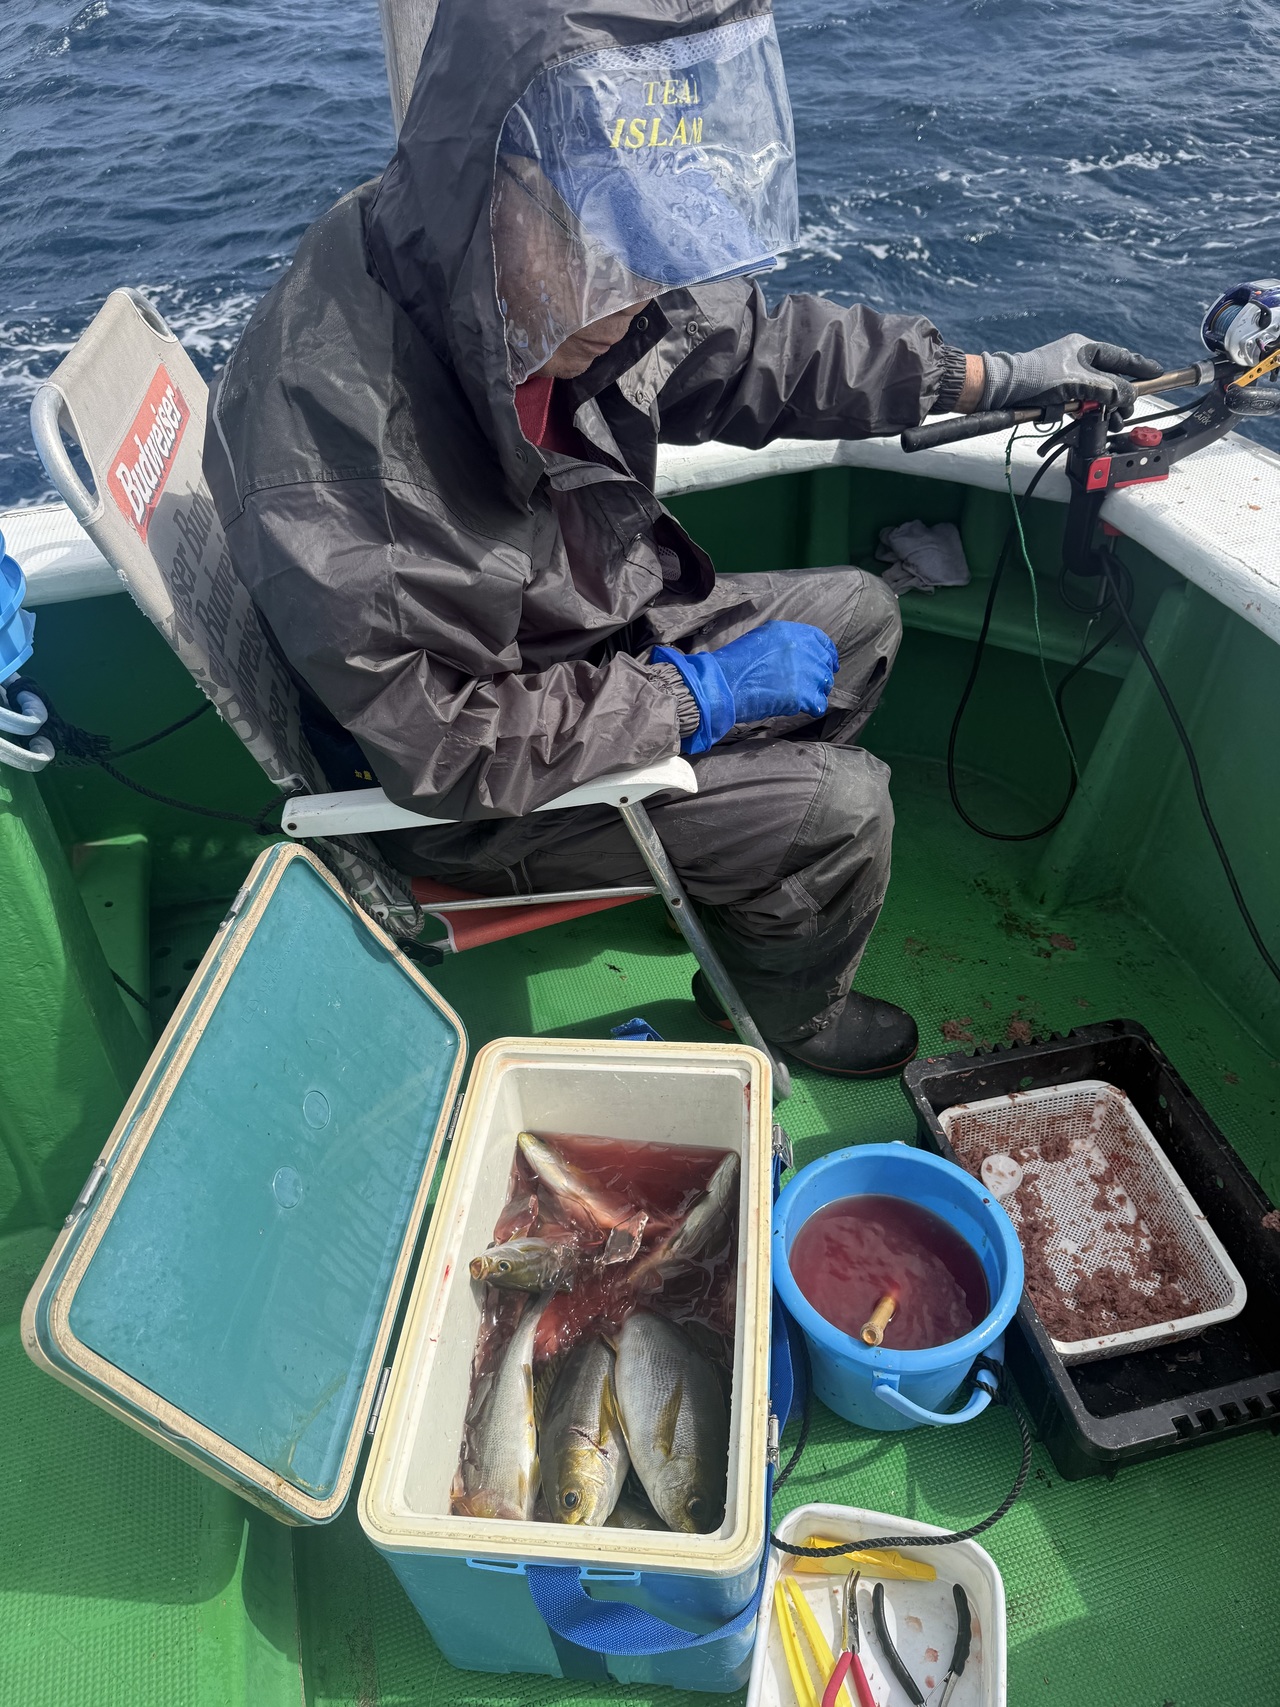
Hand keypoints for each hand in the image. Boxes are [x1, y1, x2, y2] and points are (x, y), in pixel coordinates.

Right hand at [711, 621, 838, 722]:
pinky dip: (814, 707)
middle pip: (825, 664)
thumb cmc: (735, 662)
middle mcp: (804, 649)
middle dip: (820, 675)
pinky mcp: (803, 695)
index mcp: (792, 633)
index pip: (823, 642)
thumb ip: (783, 644)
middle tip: (813, 685)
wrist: (726, 682)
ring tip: (806, 698)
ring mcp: (806, 672)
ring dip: (817, 691)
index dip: (827, 655)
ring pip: (825, 683)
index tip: (828, 663)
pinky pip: (819, 704)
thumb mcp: (761, 639)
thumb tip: (794, 655)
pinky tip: (805, 709)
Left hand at [981, 334, 1164, 417]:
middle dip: (1121, 396)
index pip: (1120, 357)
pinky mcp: (1057, 394)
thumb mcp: (1080, 383)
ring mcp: (1067, 377)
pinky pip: (1081, 403)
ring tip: (1113, 422)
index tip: (1157, 374)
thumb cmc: (1039, 378)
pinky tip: (1094, 421)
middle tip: (1127, 412)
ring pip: (1096, 393)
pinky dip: (1088, 412)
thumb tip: (1130, 395)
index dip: (1140, 367)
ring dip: (1105, 408)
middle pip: (1110, 379)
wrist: (1004, 390)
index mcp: (1085, 349)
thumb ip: (1108, 389)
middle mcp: (1077, 360)